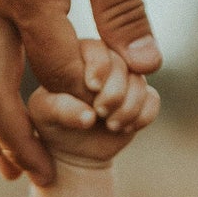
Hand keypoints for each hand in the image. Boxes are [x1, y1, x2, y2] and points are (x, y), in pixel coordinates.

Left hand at [27, 40, 158, 166]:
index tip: (92, 87)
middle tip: (100, 111)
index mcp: (78, 55)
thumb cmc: (53, 123)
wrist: (75, 148)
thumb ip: (59, 108)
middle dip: (114, 91)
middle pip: (122, 63)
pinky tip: (127, 128)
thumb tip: (89, 116)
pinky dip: (143, 115)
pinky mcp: (143, 97)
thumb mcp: (44, 115)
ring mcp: (126, 78)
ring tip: (112, 125)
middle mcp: (106, 62)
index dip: (99, 65)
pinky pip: (153, 100)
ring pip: (140, 81)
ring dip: (128, 106)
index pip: (95, 48)